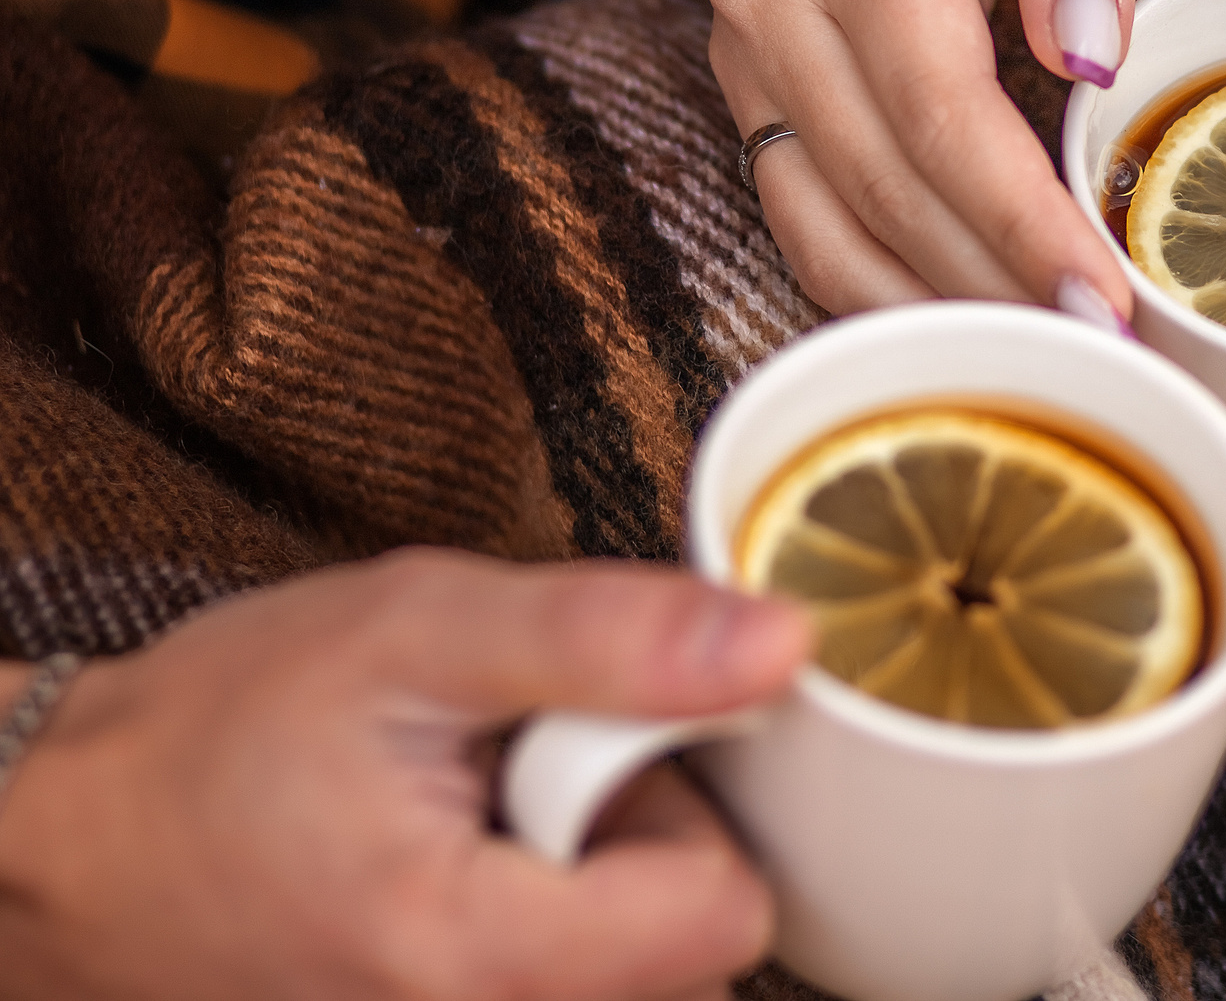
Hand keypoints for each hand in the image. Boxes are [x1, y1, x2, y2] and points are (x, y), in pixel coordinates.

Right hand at [0, 550, 810, 1000]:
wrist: (63, 844)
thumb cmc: (215, 736)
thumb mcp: (416, 630)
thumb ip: (611, 638)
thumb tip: (782, 643)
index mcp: (472, 955)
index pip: (727, 916)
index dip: (686, 807)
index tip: (599, 745)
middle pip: (686, 948)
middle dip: (630, 839)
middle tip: (510, 771)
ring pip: (629, 971)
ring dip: (583, 882)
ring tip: (470, 817)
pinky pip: (564, 981)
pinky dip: (538, 919)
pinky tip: (458, 869)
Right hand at [706, 0, 1138, 319]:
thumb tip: (1088, 46)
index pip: (941, 107)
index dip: (1018, 216)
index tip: (1102, 294)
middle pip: (887, 183)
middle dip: (995, 281)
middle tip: (1100, 350)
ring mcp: (745, 53)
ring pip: (830, 223)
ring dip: (935, 308)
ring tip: (1044, 355)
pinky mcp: (747, 95)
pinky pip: (800, 219)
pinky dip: (877, 287)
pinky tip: (960, 326)